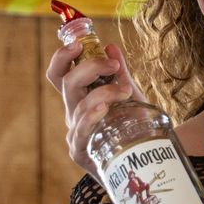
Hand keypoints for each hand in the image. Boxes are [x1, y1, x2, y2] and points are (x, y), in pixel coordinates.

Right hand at [44, 36, 136, 173]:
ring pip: (78, 105)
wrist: (144, 159)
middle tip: (114, 66)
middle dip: (90, 68)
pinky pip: (80, 131)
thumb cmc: (132, 126)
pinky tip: (102, 108)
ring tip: (125, 91)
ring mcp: (75, 131)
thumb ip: (120, 74)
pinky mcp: (80, 151)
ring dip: (103, 92)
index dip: (62, 57)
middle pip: (68, 83)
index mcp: (80, 96)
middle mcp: (73, 112)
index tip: (78, 44)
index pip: (60, 74)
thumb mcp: (129, 96)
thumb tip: (111, 48)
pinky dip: (91, 116)